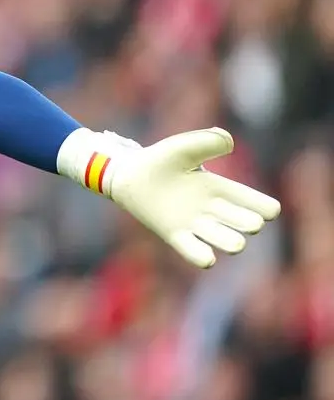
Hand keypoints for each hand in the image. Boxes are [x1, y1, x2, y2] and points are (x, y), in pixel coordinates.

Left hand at [106, 128, 279, 266]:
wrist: (130, 174)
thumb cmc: (161, 159)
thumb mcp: (186, 146)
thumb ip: (208, 140)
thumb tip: (230, 144)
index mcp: (222, 189)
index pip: (256, 204)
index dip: (266, 208)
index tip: (268, 210)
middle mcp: (213, 210)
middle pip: (246, 224)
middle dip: (250, 224)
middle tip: (248, 223)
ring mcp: (195, 224)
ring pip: (225, 241)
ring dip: (232, 242)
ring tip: (235, 243)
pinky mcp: (174, 234)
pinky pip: (193, 252)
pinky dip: (202, 257)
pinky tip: (208, 259)